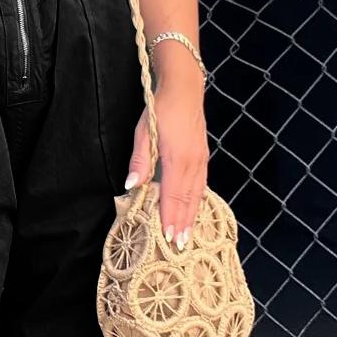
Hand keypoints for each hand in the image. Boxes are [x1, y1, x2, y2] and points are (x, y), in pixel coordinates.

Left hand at [124, 69, 208, 248]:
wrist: (184, 89)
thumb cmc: (160, 109)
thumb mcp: (145, 133)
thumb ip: (140, 161)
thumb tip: (133, 186)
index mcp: (177, 159)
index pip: (172, 196)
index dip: (170, 218)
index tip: (169, 237)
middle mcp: (193, 163)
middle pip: (188, 200)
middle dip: (184, 224)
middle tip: (181, 246)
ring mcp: (201, 160)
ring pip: (197, 194)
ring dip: (192, 215)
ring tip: (188, 234)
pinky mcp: (203, 156)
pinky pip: (201, 184)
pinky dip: (197, 201)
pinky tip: (194, 209)